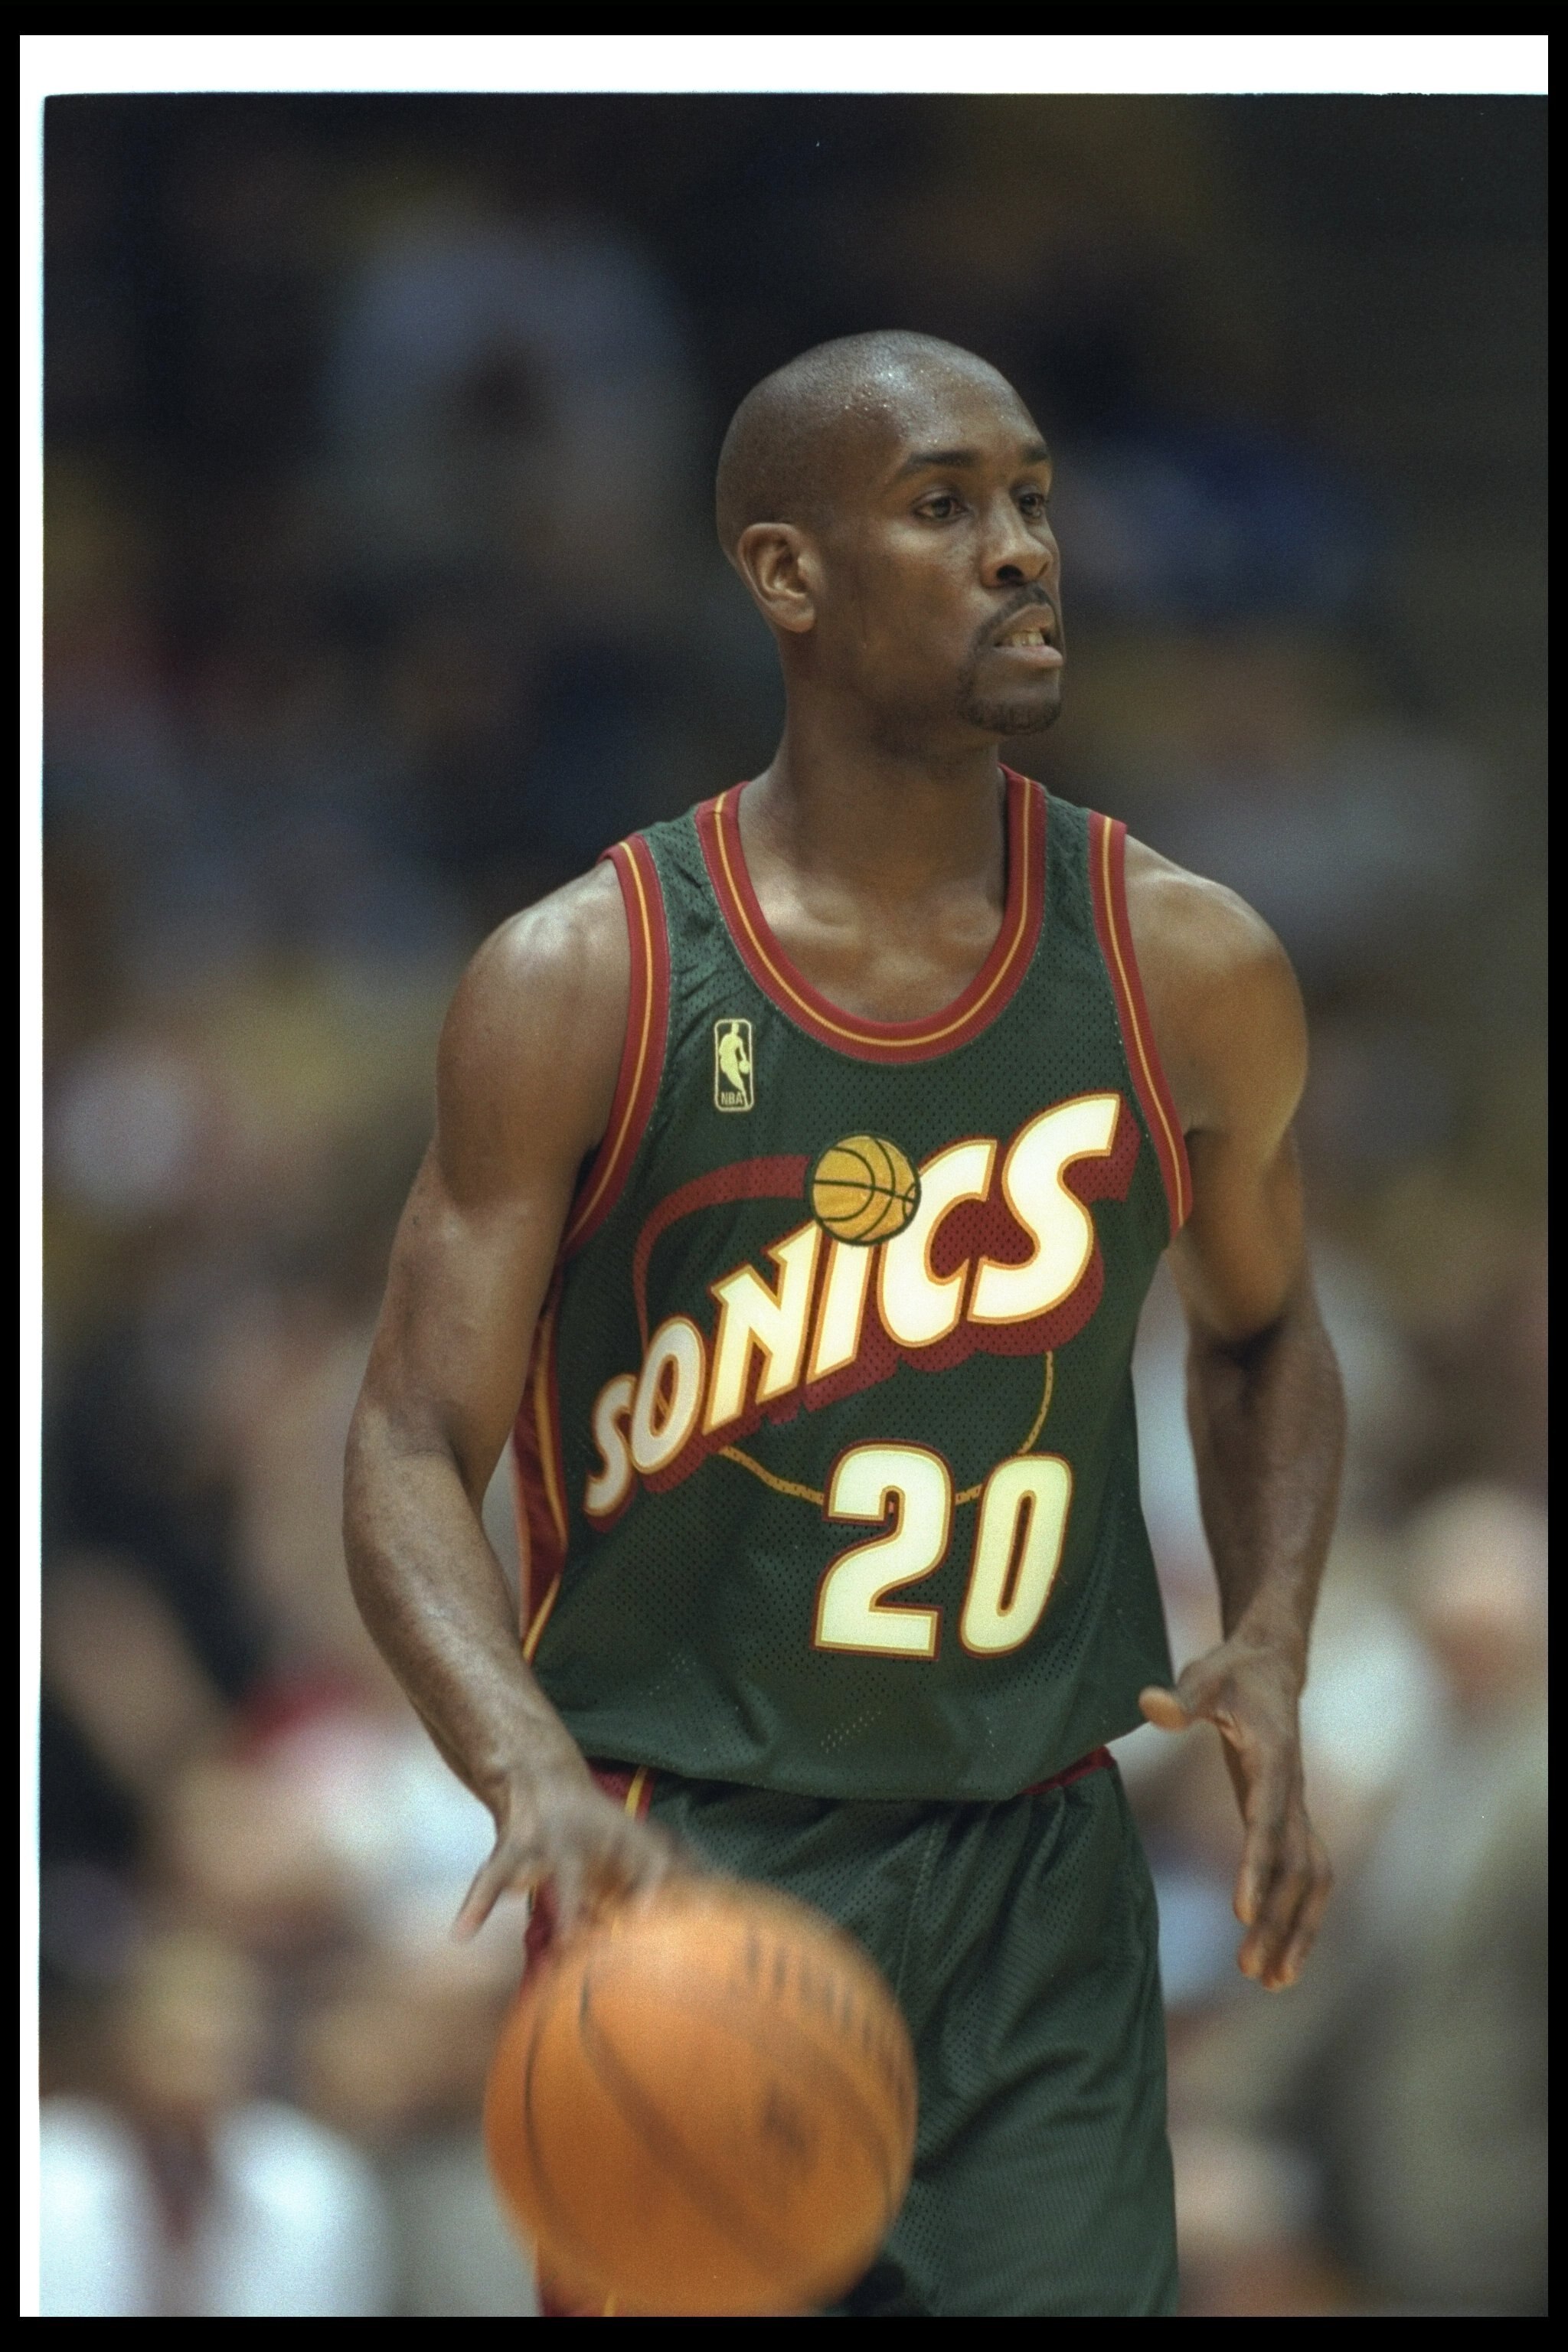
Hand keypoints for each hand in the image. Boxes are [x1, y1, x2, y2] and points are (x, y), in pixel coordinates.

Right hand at [454, 1760, 689, 1941]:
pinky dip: (476, 1903)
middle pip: (625, 1876)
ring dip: (567, 1912)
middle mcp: (592, 1837)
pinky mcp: (515, 1844)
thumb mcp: (626, 1847)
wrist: (539, 1773)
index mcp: (625, 1838)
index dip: (660, 1892)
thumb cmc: (594, 1829)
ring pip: (560, 1877)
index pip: (655, 1863)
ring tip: (567, 1949)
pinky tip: (462, 1932)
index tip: (666, 1928)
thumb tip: (696, 1916)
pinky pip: (493, 1876)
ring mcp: (552, 1839)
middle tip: (637, 1946)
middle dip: (631, 1909)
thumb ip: (650, 1885)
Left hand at [1139, 1639, 1331, 1990]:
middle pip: (1295, 1867)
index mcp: (1274, 1761)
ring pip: (1311, 1880)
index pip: (1268, 1822)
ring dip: (1297, 1931)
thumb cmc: (1231, 1674)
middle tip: (1250, 1971)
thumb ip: (1181, 1697)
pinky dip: (1299, 1917)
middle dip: (1277, 1920)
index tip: (1241, 1912)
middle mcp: (1294, 1792)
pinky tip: (1281, 1955)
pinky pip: (1306, 1876)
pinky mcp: (1291, 1818)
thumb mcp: (1204, 1676)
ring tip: (1273, 1982)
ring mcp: (1298, 1808)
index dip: (1256, 1866)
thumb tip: (1151, 1706)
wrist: (1272, 1667)